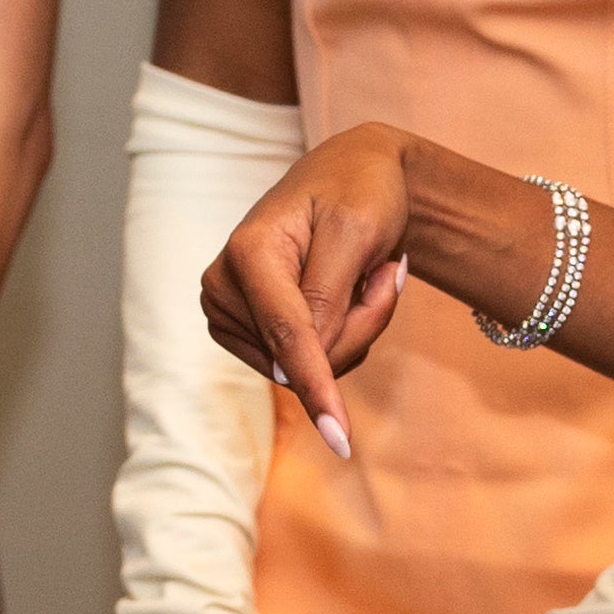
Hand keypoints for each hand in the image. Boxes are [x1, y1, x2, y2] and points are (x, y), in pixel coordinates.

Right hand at [203, 127, 427, 454]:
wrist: (352, 176)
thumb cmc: (358, 192)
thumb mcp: (356, 230)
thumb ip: (326, 295)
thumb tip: (290, 368)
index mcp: (249, 251)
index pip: (288, 334)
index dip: (317, 387)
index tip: (339, 437)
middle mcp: (224, 284)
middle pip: (308, 356)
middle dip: (362, 324)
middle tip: (389, 273)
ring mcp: (228, 312)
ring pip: (308, 366)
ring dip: (354, 328)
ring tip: (365, 274)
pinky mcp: (243, 331)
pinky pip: (304, 364)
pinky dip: (340, 336)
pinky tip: (344, 292)